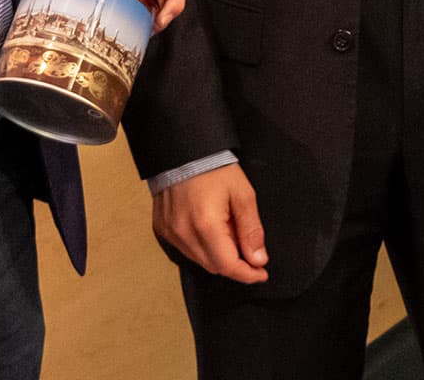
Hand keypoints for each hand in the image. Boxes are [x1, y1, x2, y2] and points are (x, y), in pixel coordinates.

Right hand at [154, 164, 268, 283]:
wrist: (183, 150)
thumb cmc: (213, 168)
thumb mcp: (243, 194)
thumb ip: (251, 230)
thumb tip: (258, 259)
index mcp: (206, 225)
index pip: (228, 266)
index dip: (248, 274)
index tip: (261, 273)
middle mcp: (184, 233)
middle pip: (214, 266)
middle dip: (234, 261)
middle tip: (244, 240)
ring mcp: (170, 233)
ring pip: (200, 260)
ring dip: (217, 254)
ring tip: (225, 227)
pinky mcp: (162, 229)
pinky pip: (185, 249)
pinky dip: (201, 246)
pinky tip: (207, 227)